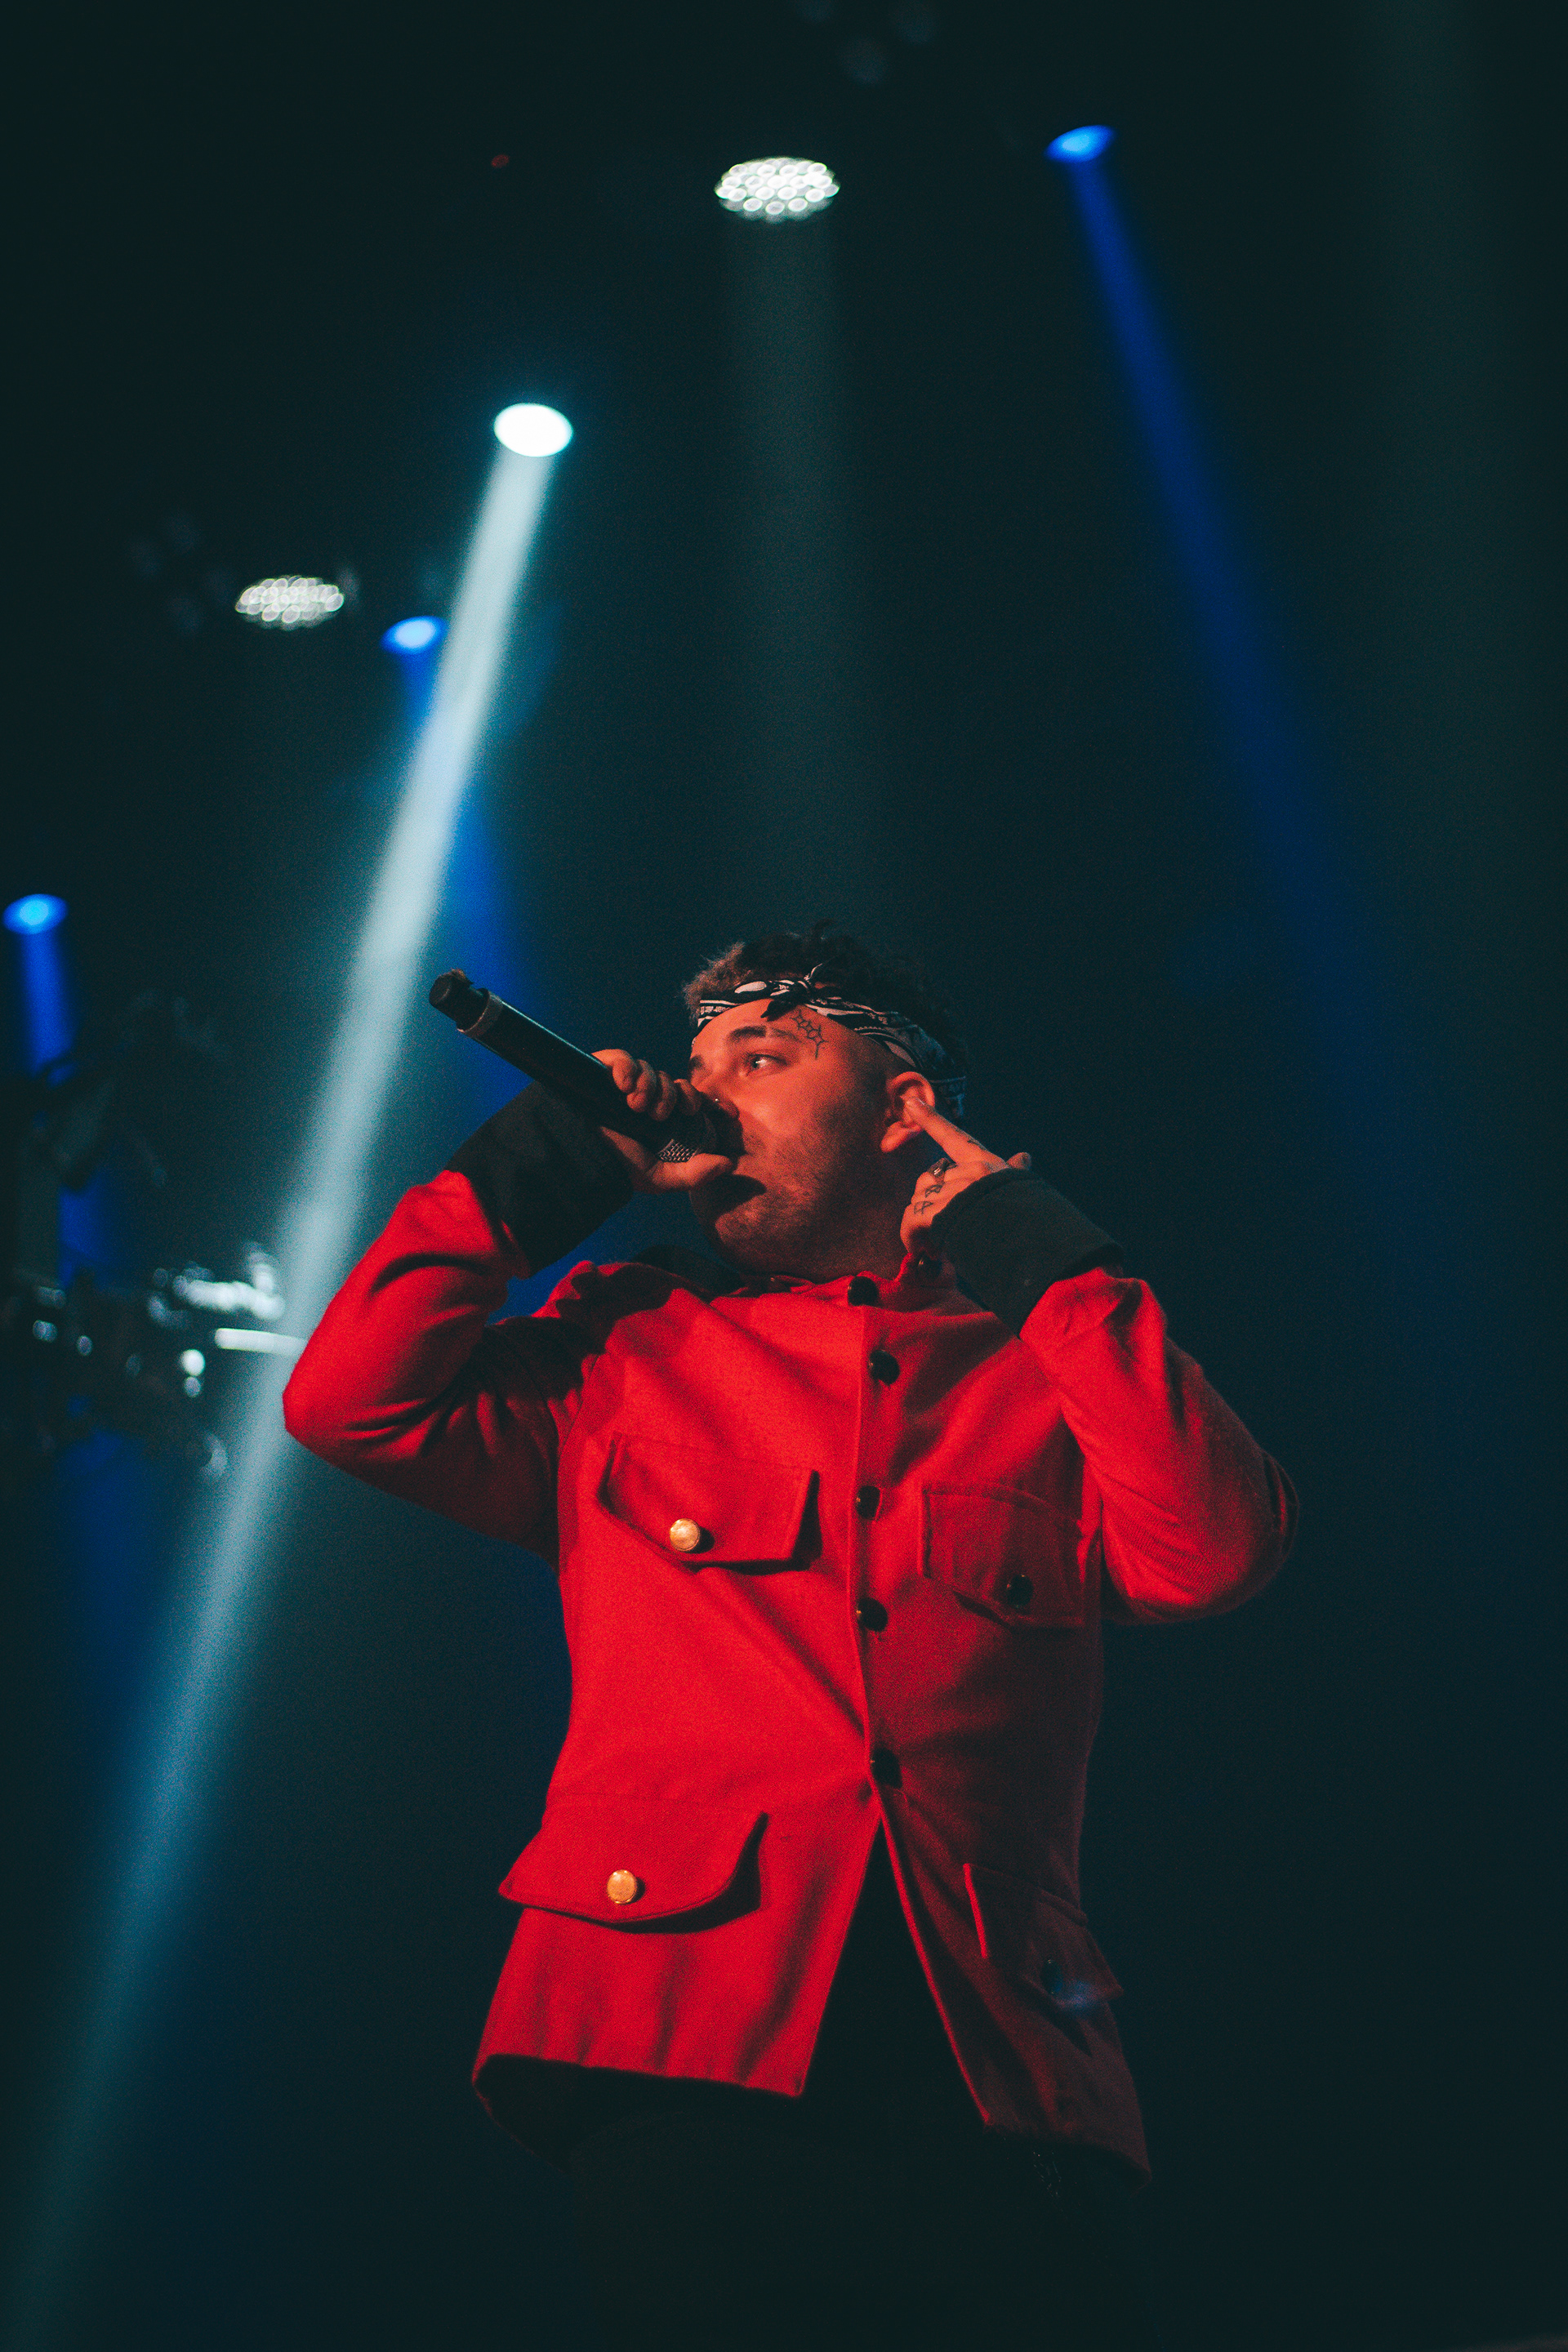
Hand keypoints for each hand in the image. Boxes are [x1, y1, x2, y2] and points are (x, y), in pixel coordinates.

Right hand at [591, 1051, 737, 1192]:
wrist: (576, 1156)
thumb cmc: (616, 1166)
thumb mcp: (660, 1178)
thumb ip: (694, 1175)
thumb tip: (728, 1164)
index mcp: (662, 1120)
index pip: (692, 1101)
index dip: (711, 1102)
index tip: (730, 1113)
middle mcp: (646, 1099)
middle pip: (674, 1083)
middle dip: (676, 1095)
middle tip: (663, 1114)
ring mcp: (624, 1084)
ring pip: (651, 1070)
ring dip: (650, 1086)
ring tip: (636, 1107)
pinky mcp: (603, 1071)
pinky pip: (623, 1058)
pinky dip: (627, 1068)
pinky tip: (623, 1087)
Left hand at [898, 1100, 1031, 1254]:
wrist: (1035, 1244)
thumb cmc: (1030, 1221)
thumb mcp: (1021, 1190)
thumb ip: (1014, 1173)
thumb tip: (1024, 1156)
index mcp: (988, 1166)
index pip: (955, 1138)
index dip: (932, 1119)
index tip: (911, 1102)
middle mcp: (971, 1173)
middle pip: (930, 1179)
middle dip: (928, 1206)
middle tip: (935, 1232)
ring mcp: (957, 1191)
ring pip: (919, 1200)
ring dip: (919, 1226)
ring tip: (933, 1246)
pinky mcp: (943, 1212)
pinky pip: (912, 1219)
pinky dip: (911, 1237)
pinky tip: (922, 1252)